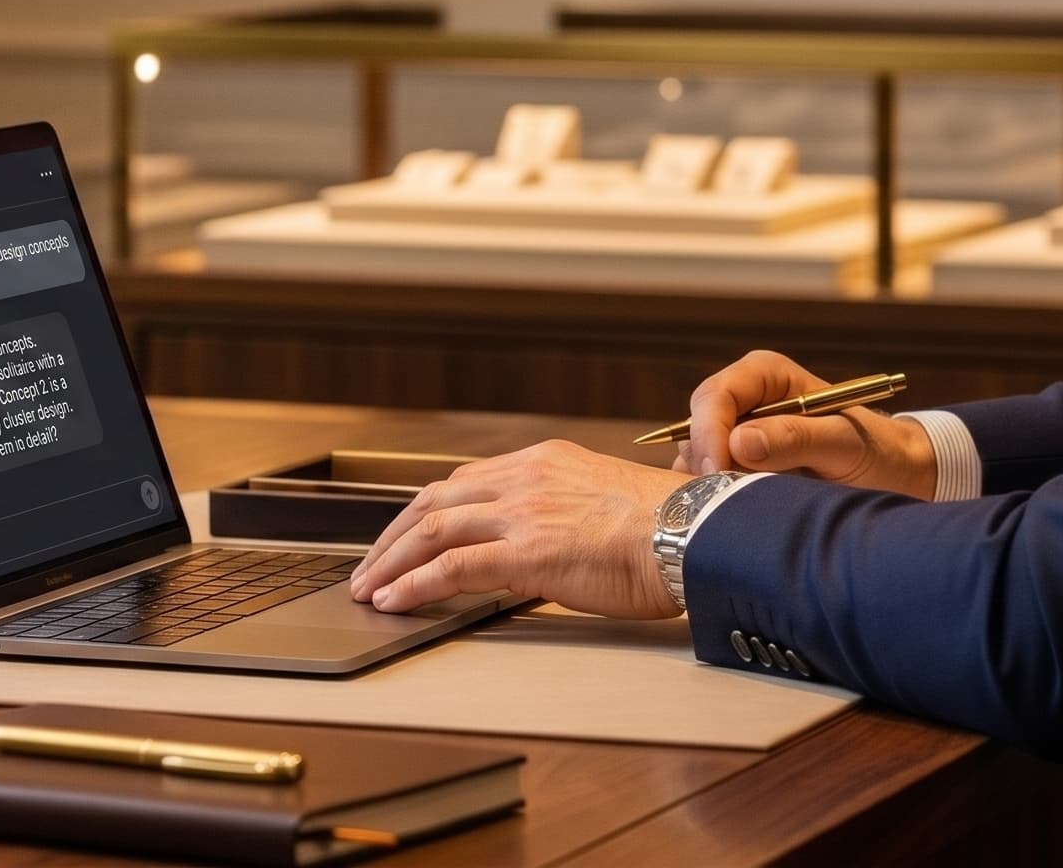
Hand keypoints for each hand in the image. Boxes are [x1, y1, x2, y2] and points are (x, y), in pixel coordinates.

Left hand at [348, 440, 683, 619]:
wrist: (694, 533)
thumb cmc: (668, 527)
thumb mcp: (605, 502)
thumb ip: (565, 513)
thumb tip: (548, 542)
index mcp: (544, 461)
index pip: (464, 481)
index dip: (424, 511)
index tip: (404, 535)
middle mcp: (525, 478)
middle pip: (433, 500)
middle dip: (393, 536)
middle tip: (370, 565)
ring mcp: (522, 511)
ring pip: (432, 530)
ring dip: (391, 562)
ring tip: (368, 589)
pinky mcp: (526, 551)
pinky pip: (452, 567)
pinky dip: (414, 584)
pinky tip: (394, 601)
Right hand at [673, 349, 937, 499]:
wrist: (892, 479)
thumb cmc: (876, 452)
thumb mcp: (844, 444)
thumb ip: (795, 438)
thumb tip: (739, 442)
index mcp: (766, 376)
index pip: (716, 395)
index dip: (709, 432)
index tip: (717, 471)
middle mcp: (744, 401)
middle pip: (697, 426)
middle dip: (708, 462)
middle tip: (729, 497)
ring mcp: (735, 436)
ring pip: (696, 459)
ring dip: (712, 485)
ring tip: (751, 506)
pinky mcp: (734, 469)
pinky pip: (704, 483)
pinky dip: (715, 501)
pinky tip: (744, 514)